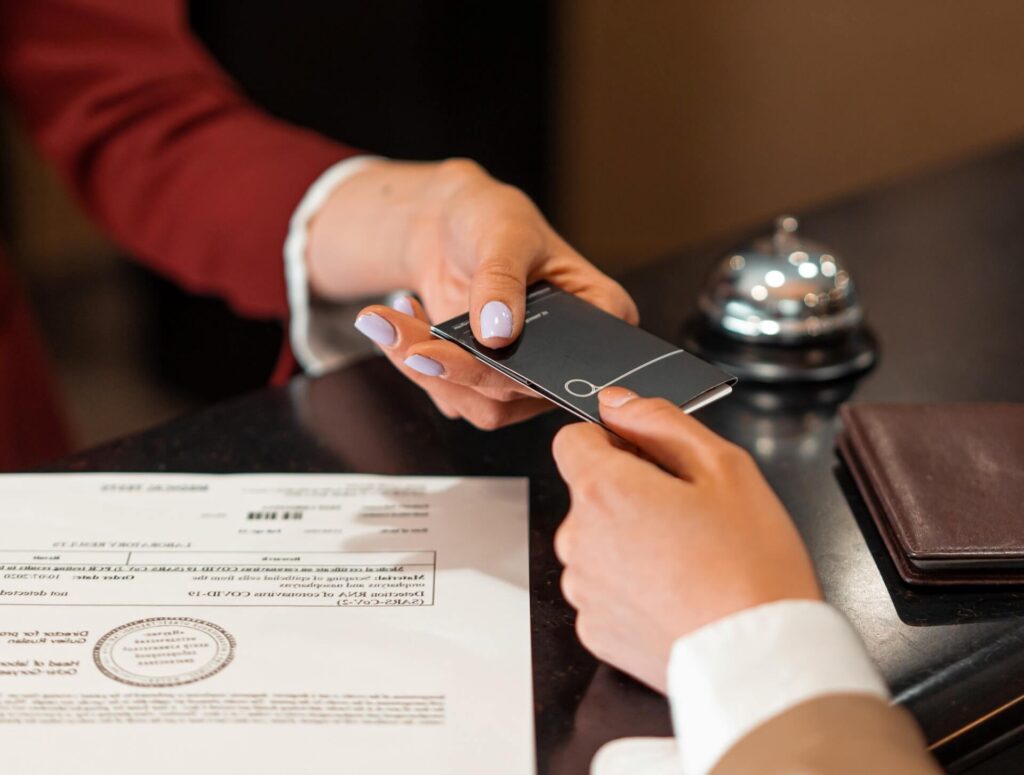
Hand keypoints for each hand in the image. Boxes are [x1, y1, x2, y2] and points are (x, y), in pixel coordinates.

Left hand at [306, 158, 637, 428]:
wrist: (447, 225)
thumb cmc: (492, 217)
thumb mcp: (504, 232)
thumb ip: (502, 279)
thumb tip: (498, 333)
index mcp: (601, 313)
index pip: (578, 360)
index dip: (530, 368)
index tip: (482, 349)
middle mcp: (568, 355)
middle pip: (521, 390)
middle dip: (459, 368)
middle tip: (412, 345)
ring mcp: (526, 374)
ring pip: (482, 405)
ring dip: (428, 372)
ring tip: (389, 322)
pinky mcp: (485, 382)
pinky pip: (452, 396)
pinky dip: (416, 365)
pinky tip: (400, 321)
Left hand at [551, 388, 820, 691]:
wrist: (758, 659)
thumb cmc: (750, 567)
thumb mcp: (723, 467)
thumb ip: (660, 421)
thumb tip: (617, 402)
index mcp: (603, 490)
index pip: (572, 439)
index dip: (612, 440)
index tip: (647, 458)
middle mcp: (578, 538)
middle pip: (589, 494)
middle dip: (629, 494)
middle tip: (689, 516)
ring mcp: (583, 588)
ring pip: (596, 542)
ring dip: (628, 541)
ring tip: (687, 561)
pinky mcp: (593, 629)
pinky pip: (604, 589)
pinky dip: (631, 586)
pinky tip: (675, 594)